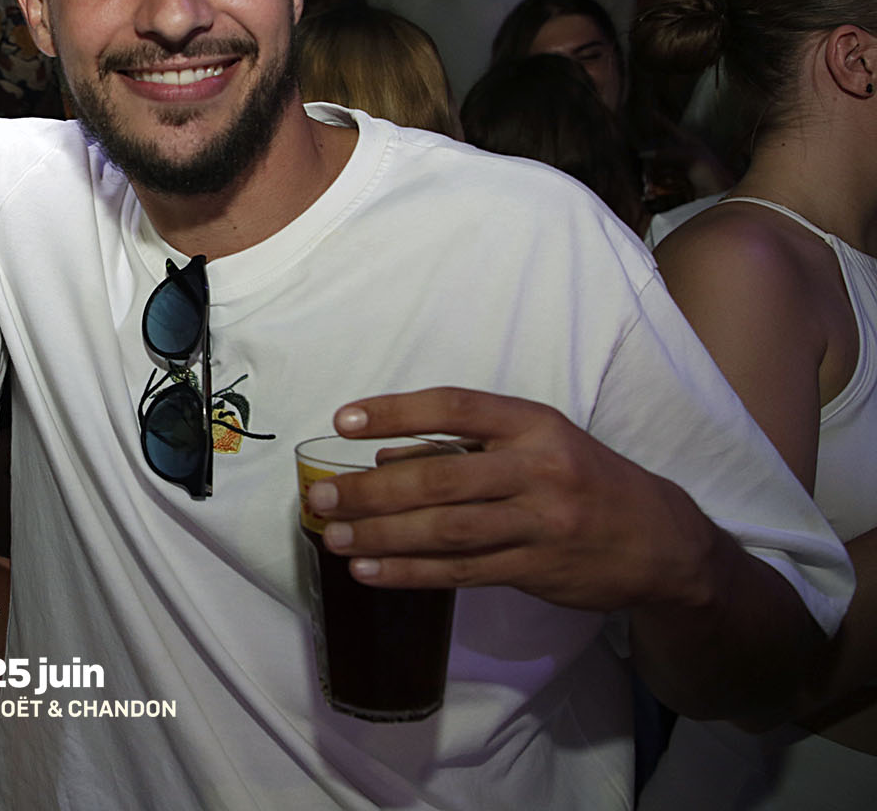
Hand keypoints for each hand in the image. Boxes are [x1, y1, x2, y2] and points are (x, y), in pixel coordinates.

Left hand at [305, 387, 715, 612]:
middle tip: (320, 496)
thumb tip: (386, 457)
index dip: (395, 411)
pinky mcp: (536, 569)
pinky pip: (461, 572)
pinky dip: (410, 572)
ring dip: (381, 535)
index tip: (342, 421)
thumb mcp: (537, 444)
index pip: (455, 407)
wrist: (661, 542)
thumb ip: (467, 447)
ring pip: (445, 530)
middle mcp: (537, 469)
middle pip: (440, 478)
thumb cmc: (583, 480)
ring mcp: (539, 522)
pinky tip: (370, 571)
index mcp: (534, 424)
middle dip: (371, 490)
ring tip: (334, 536)